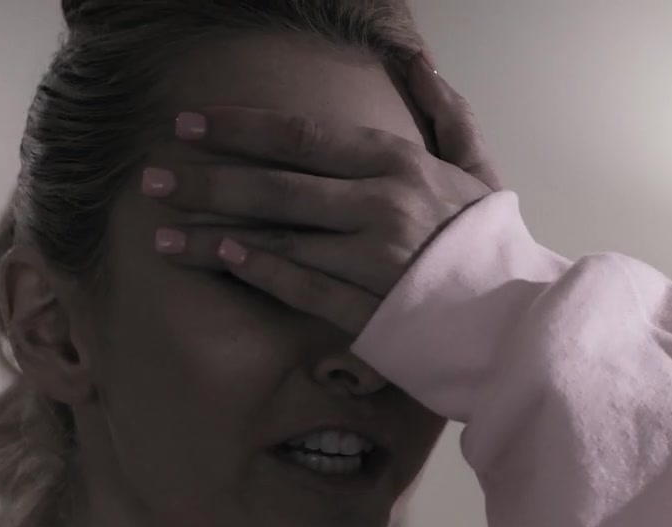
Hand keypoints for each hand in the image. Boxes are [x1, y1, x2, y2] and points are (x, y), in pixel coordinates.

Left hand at [143, 51, 503, 336]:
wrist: (521, 319)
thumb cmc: (494, 244)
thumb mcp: (478, 169)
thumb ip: (446, 113)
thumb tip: (416, 61)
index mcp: (398, 164)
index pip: (299, 137)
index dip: (237, 129)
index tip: (187, 125)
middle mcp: (379, 206)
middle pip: (273, 187)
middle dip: (205, 180)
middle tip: (150, 179)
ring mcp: (370, 261)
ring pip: (275, 238)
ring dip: (211, 234)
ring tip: (161, 233)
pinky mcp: (367, 311)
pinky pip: (299, 286)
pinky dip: (257, 271)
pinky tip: (220, 259)